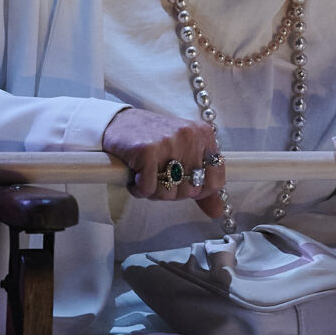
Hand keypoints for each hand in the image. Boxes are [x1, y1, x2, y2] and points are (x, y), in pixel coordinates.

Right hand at [101, 107, 226, 219]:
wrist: (118, 122)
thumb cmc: (153, 140)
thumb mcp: (184, 154)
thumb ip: (203, 183)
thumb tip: (217, 212)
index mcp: (204, 135)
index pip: (216, 181)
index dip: (197, 191)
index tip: (182, 183)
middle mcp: (190, 136)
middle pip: (190, 191)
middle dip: (171, 191)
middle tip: (158, 176)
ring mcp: (169, 142)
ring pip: (169, 193)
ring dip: (153, 191)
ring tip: (145, 174)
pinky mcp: (146, 150)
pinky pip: (147, 189)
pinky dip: (138, 189)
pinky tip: (134, 176)